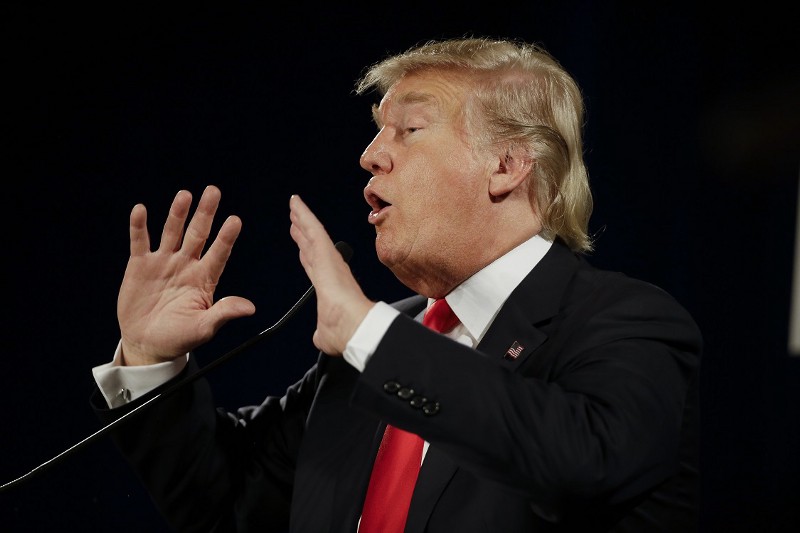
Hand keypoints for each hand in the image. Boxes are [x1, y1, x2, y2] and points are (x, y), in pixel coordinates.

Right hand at [117, 185, 255, 365]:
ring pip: (171, 232)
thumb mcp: (203, 328)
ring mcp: (164, 262)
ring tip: (185, 195)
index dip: (226, 237)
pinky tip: (140, 210)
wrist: (148, 344)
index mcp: (205, 279)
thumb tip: (250, 308)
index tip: (235, 220)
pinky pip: (140, 242)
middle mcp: (187, 265)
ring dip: (177, 214)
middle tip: (213, 191)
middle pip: (197, 234)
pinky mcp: (140, 265)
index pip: (219, 253)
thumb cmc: (180, 337)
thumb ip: (223, 313)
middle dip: (205, 213)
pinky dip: (139, 226)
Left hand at [289, 195, 373, 354]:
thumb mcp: (326, 335)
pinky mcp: (326, 252)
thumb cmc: (345, 332)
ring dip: (302, 219)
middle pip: (312, 246)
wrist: (353, 326)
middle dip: (303, 233)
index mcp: (329, 286)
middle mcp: (330, 269)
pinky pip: (313, 228)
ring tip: (293, 206)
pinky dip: (304, 215)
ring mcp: (328, 259)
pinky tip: (296, 204)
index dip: (307, 254)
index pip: (314, 266)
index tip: (301, 245)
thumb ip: (322, 332)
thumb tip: (319, 338)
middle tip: (295, 220)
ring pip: (312, 233)